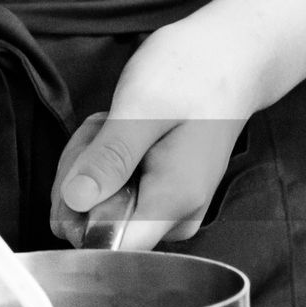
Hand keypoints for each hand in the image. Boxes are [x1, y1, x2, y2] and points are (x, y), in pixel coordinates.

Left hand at [50, 10, 251, 250]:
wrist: (230, 58)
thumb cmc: (194, 74)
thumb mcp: (142, 107)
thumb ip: (110, 158)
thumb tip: (75, 202)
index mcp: (174, 201)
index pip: (108, 248)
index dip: (77, 215)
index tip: (85, 167)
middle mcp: (175, 217)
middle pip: (94, 226)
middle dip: (81, 175)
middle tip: (105, 129)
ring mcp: (168, 210)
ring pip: (96, 208)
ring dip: (91, 162)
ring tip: (117, 124)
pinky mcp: (160, 199)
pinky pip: (110, 195)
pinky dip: (103, 161)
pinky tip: (122, 132)